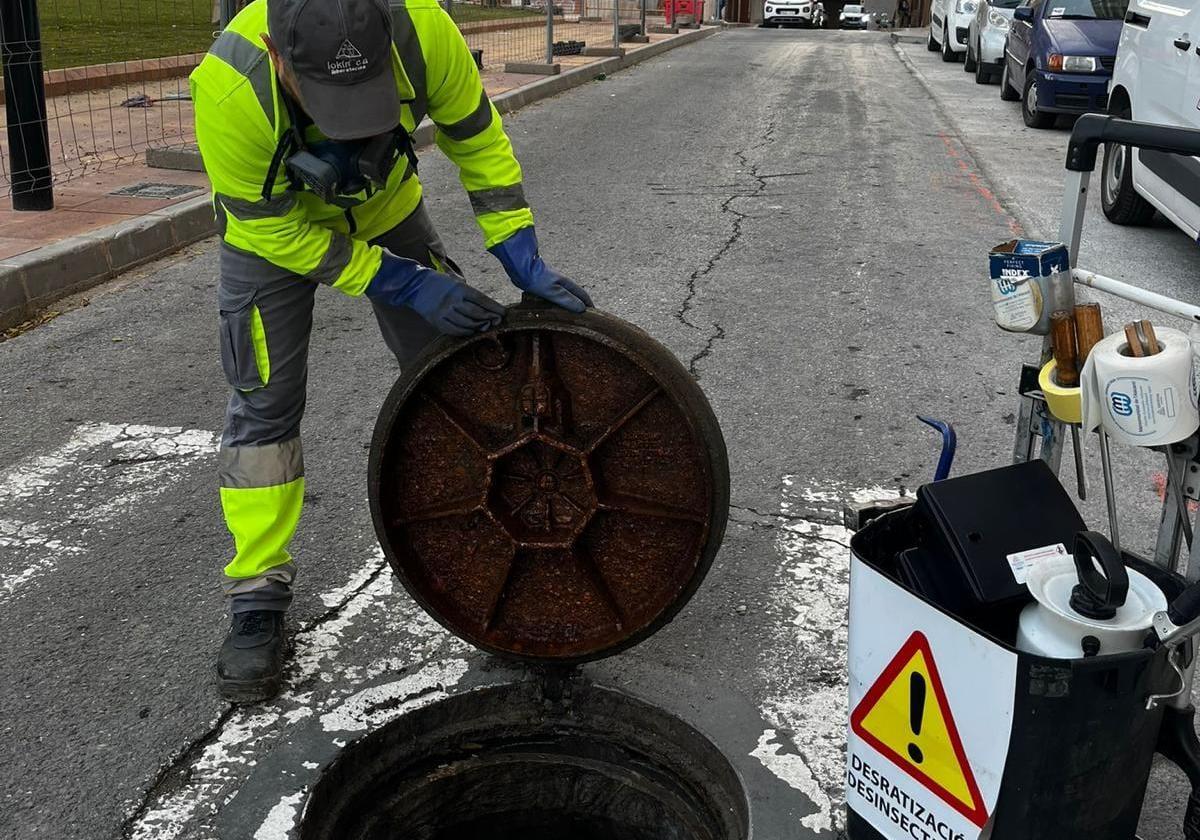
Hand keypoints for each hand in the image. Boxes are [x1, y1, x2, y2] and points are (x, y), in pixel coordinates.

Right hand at [366, 251, 503, 336]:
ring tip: (486, 326)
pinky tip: (472, 330)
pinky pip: (455, 330)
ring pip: (467, 323)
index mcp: (459, 288)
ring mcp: (444, 312)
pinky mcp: (437, 321)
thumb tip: (487, 307)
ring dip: (479, 326)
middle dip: (489, 318)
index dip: (494, 307)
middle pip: (477, 313)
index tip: (503, 312)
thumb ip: (469, 294)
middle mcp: (452, 300)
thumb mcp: (455, 282)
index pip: (482, 299)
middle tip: (497, 321)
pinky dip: (466, 332)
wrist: (415, 285)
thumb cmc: (440, 283)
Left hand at [488, 227, 592, 313]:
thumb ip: (567, 300)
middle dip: (580, 304)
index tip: (592, 314)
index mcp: (566, 284)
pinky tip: (553, 308)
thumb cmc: (536, 278)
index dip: (588, 304)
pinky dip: (557, 302)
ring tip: (569, 315)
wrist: (521, 266)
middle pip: (575, 294)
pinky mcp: (542, 284)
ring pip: (564, 295)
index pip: (582, 295)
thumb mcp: (554, 291)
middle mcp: (561, 282)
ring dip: (569, 303)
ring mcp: (552, 283)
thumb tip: (582, 309)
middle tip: (582, 316)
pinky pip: (554, 295)